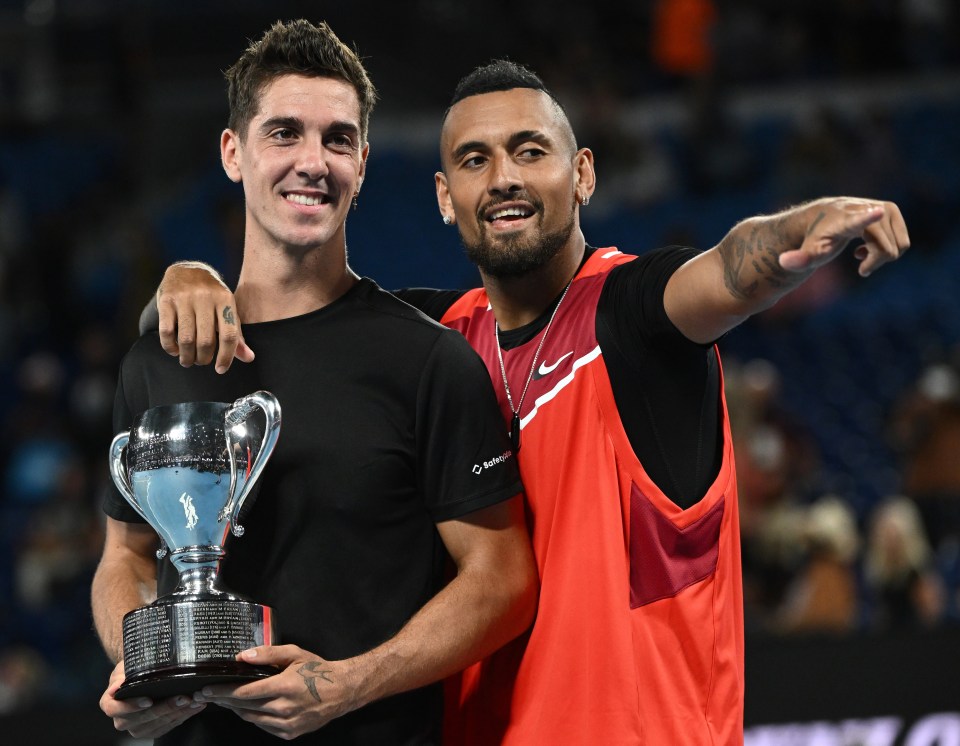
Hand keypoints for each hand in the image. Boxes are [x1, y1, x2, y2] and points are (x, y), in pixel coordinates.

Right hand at [99, 660, 205, 738]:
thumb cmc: (131, 669)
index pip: (116, 709)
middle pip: (143, 718)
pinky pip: (169, 726)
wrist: (140, 675)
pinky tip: (195, 706)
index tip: (148, 700)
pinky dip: (184, 715)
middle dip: (165, 708)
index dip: (132, 707)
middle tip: (183, 697)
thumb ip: (121, 676)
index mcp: (110, 704)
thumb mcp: (124, 667)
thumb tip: (117, 686)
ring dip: (178, 713)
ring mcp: (137, 727)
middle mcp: (122, 720)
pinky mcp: (153, 730)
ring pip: (158, 724)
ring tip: (194, 700)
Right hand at [157, 262, 254, 372]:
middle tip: (201, 362)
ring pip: (186, 339)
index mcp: (225, 300)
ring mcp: (185, 298)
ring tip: (188, 360)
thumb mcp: (228, 310)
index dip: (226, 356)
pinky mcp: (166, 300)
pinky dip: (170, 346)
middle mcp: (206, 298)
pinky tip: (174, 350)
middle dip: (203, 358)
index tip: (220, 369)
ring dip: (187, 356)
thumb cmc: (212, 296)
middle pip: (206, 340)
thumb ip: (236, 335)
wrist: (187, 270)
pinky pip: (166, 331)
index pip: (229, 335)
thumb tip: (248, 358)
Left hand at [193, 645, 362, 739]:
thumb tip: (242, 656)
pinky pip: (264, 726)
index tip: (207, 689)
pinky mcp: (289, 733)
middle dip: (223, 700)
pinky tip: (250, 708)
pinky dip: (254, 717)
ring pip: (252, 718)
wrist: (342, 691)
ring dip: (236, 709)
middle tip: (209, 695)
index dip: (223, 692)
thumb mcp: (295, 654)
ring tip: (227, 701)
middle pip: (244, 706)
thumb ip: (267, 653)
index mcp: (284, 686)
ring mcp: (286, 724)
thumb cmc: (318, 670)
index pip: (244, 692)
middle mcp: (284, 708)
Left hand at [778, 198, 909, 276]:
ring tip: (862, 253)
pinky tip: (870, 246)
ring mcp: (881, 208)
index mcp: (845, 220)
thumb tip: (782, 262)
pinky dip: (890, 248)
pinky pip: (902, 240)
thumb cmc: (815, 238)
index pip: (857, 219)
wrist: (821, 217)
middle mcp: (865, 209)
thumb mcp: (807, 252)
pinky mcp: (890, 209)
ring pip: (898, 246)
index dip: (868, 216)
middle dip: (875, 262)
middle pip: (887, 248)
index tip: (876, 211)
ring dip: (882, 255)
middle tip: (860, 265)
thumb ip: (798, 259)